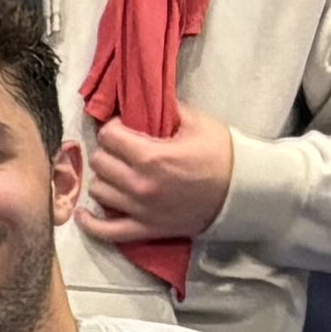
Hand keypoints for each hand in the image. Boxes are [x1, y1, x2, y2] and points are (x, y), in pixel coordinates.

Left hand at [77, 107, 238, 249]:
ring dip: (104, 179)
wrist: (247, 192)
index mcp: (151, 157)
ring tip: (117, 172)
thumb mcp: (197, 122)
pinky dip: (90, 224)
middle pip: (99, 162)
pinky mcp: (147, 230)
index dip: (113, 128)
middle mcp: (140, 185)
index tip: (123, 128)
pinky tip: (84, 213)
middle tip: (123, 149)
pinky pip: (107, 232)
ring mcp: (141, 210)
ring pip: (98, 190)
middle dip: (108, 151)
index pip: (108, 137)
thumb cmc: (223, 154)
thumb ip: (164, 109)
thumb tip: (140, 99)